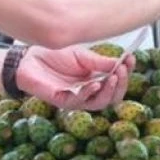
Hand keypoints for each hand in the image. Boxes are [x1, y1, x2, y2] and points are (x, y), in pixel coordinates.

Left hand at [16, 47, 131, 109]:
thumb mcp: (82, 55)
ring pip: (99, 103)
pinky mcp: (63, 101)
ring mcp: (76, 98)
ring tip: (114, 77)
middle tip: (123, 70)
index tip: (131, 59)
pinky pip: (80, 102)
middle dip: (121, 84)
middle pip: (112, 96)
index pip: (116, 81)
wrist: (29, 58)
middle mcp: (88, 91)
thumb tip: (121, 62)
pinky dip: (90, 93)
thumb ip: (100, 62)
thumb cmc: (54, 56)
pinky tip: (95, 83)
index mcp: (95, 79)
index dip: (126, 72)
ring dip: (109, 91)